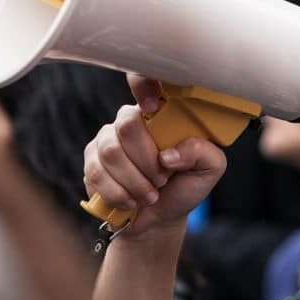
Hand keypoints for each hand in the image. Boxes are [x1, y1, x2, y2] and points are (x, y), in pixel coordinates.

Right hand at [82, 75, 226, 235]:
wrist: (161, 217)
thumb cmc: (184, 185)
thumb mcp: (208, 169)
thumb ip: (202, 152)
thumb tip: (170, 154)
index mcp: (158, 113)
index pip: (143, 82)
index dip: (143, 87)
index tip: (153, 109)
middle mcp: (129, 120)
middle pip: (127, 126)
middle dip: (146, 161)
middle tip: (161, 180)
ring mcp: (106, 139)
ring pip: (111, 152)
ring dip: (134, 182)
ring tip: (149, 195)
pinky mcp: (91, 162)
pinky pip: (97, 172)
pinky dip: (118, 193)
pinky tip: (131, 201)